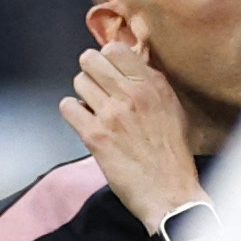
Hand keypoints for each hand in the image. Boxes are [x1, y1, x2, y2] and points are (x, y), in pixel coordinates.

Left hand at [60, 42, 203, 234]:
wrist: (169, 191)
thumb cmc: (172, 152)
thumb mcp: (171, 107)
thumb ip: (150, 82)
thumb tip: (128, 63)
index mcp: (152, 84)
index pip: (114, 48)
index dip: (107, 58)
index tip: (109, 70)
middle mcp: (131, 94)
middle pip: (90, 60)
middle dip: (90, 71)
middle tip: (96, 86)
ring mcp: (111, 114)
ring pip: (78, 81)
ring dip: (82, 93)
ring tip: (93, 107)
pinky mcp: (94, 135)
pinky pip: (68, 107)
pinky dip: (72, 112)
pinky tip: (84, 121)